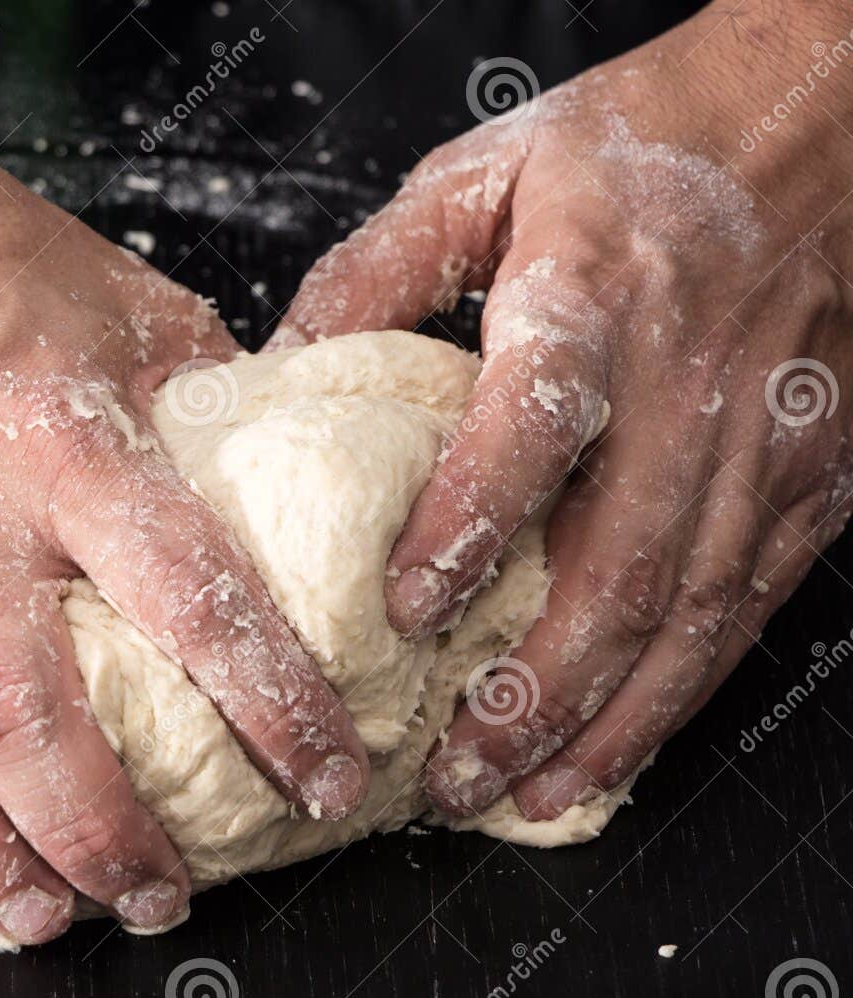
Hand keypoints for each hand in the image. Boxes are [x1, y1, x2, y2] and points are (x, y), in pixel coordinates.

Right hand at [0, 117, 372, 943]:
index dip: (273, 704)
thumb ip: (199, 396)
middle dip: (109, 833)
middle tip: (162, 899)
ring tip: (45, 922)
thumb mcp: (111, 291)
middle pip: (33, 714)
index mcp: (54, 430)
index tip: (330, 778)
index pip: (189, 596)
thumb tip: (287, 484)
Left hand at [270, 1, 852, 820]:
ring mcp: (766, 438)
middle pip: (620, 562)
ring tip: (523, 798)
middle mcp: (691, 378)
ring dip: (604, 724)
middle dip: (533, 691)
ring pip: (690, 613)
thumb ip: (377, 270)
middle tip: (449, 773)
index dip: (473, 523)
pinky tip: (615, 753)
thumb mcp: (487, 171)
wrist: (820, 122)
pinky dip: (681, 697)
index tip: (406, 612)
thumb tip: (277, 367)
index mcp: (596, 291)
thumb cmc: (639, 148)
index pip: (535, 422)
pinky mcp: (813, 476)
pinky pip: (748, 609)